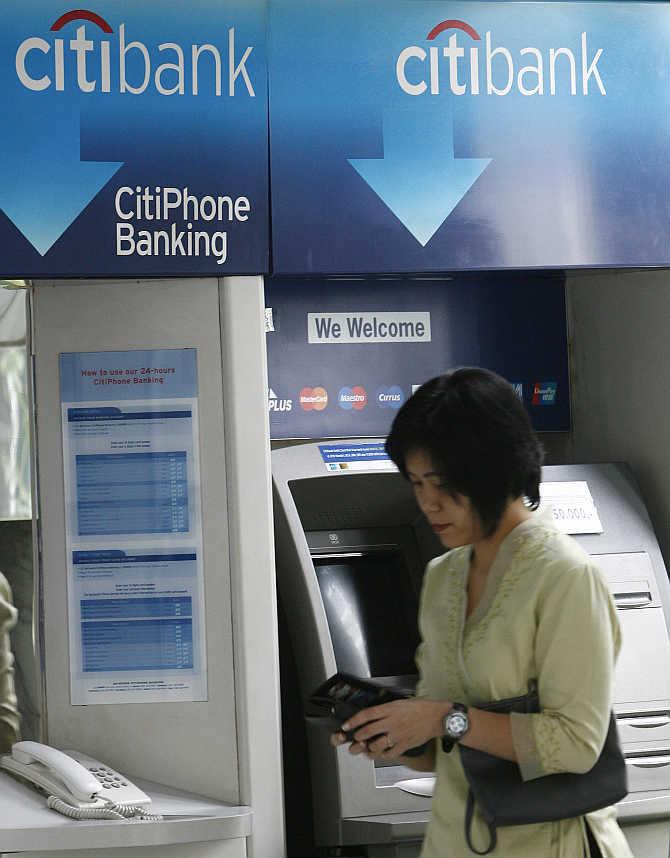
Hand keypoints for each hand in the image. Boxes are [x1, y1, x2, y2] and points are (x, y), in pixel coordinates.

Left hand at [331, 698, 450, 760]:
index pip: (367, 715)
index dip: (354, 721)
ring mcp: (398, 735)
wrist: (437, 717)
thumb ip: (387, 709)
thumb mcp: (400, 702)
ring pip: (377, 745)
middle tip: (354, 739)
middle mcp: (392, 722)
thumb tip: (373, 715)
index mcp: (390, 709)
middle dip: (358, 737)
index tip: (346, 725)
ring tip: (366, 749)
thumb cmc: (420, 707)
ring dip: (369, 749)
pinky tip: (381, 754)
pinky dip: (383, 756)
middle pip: (368, 731)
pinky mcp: (405, 745)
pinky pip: (390, 754)